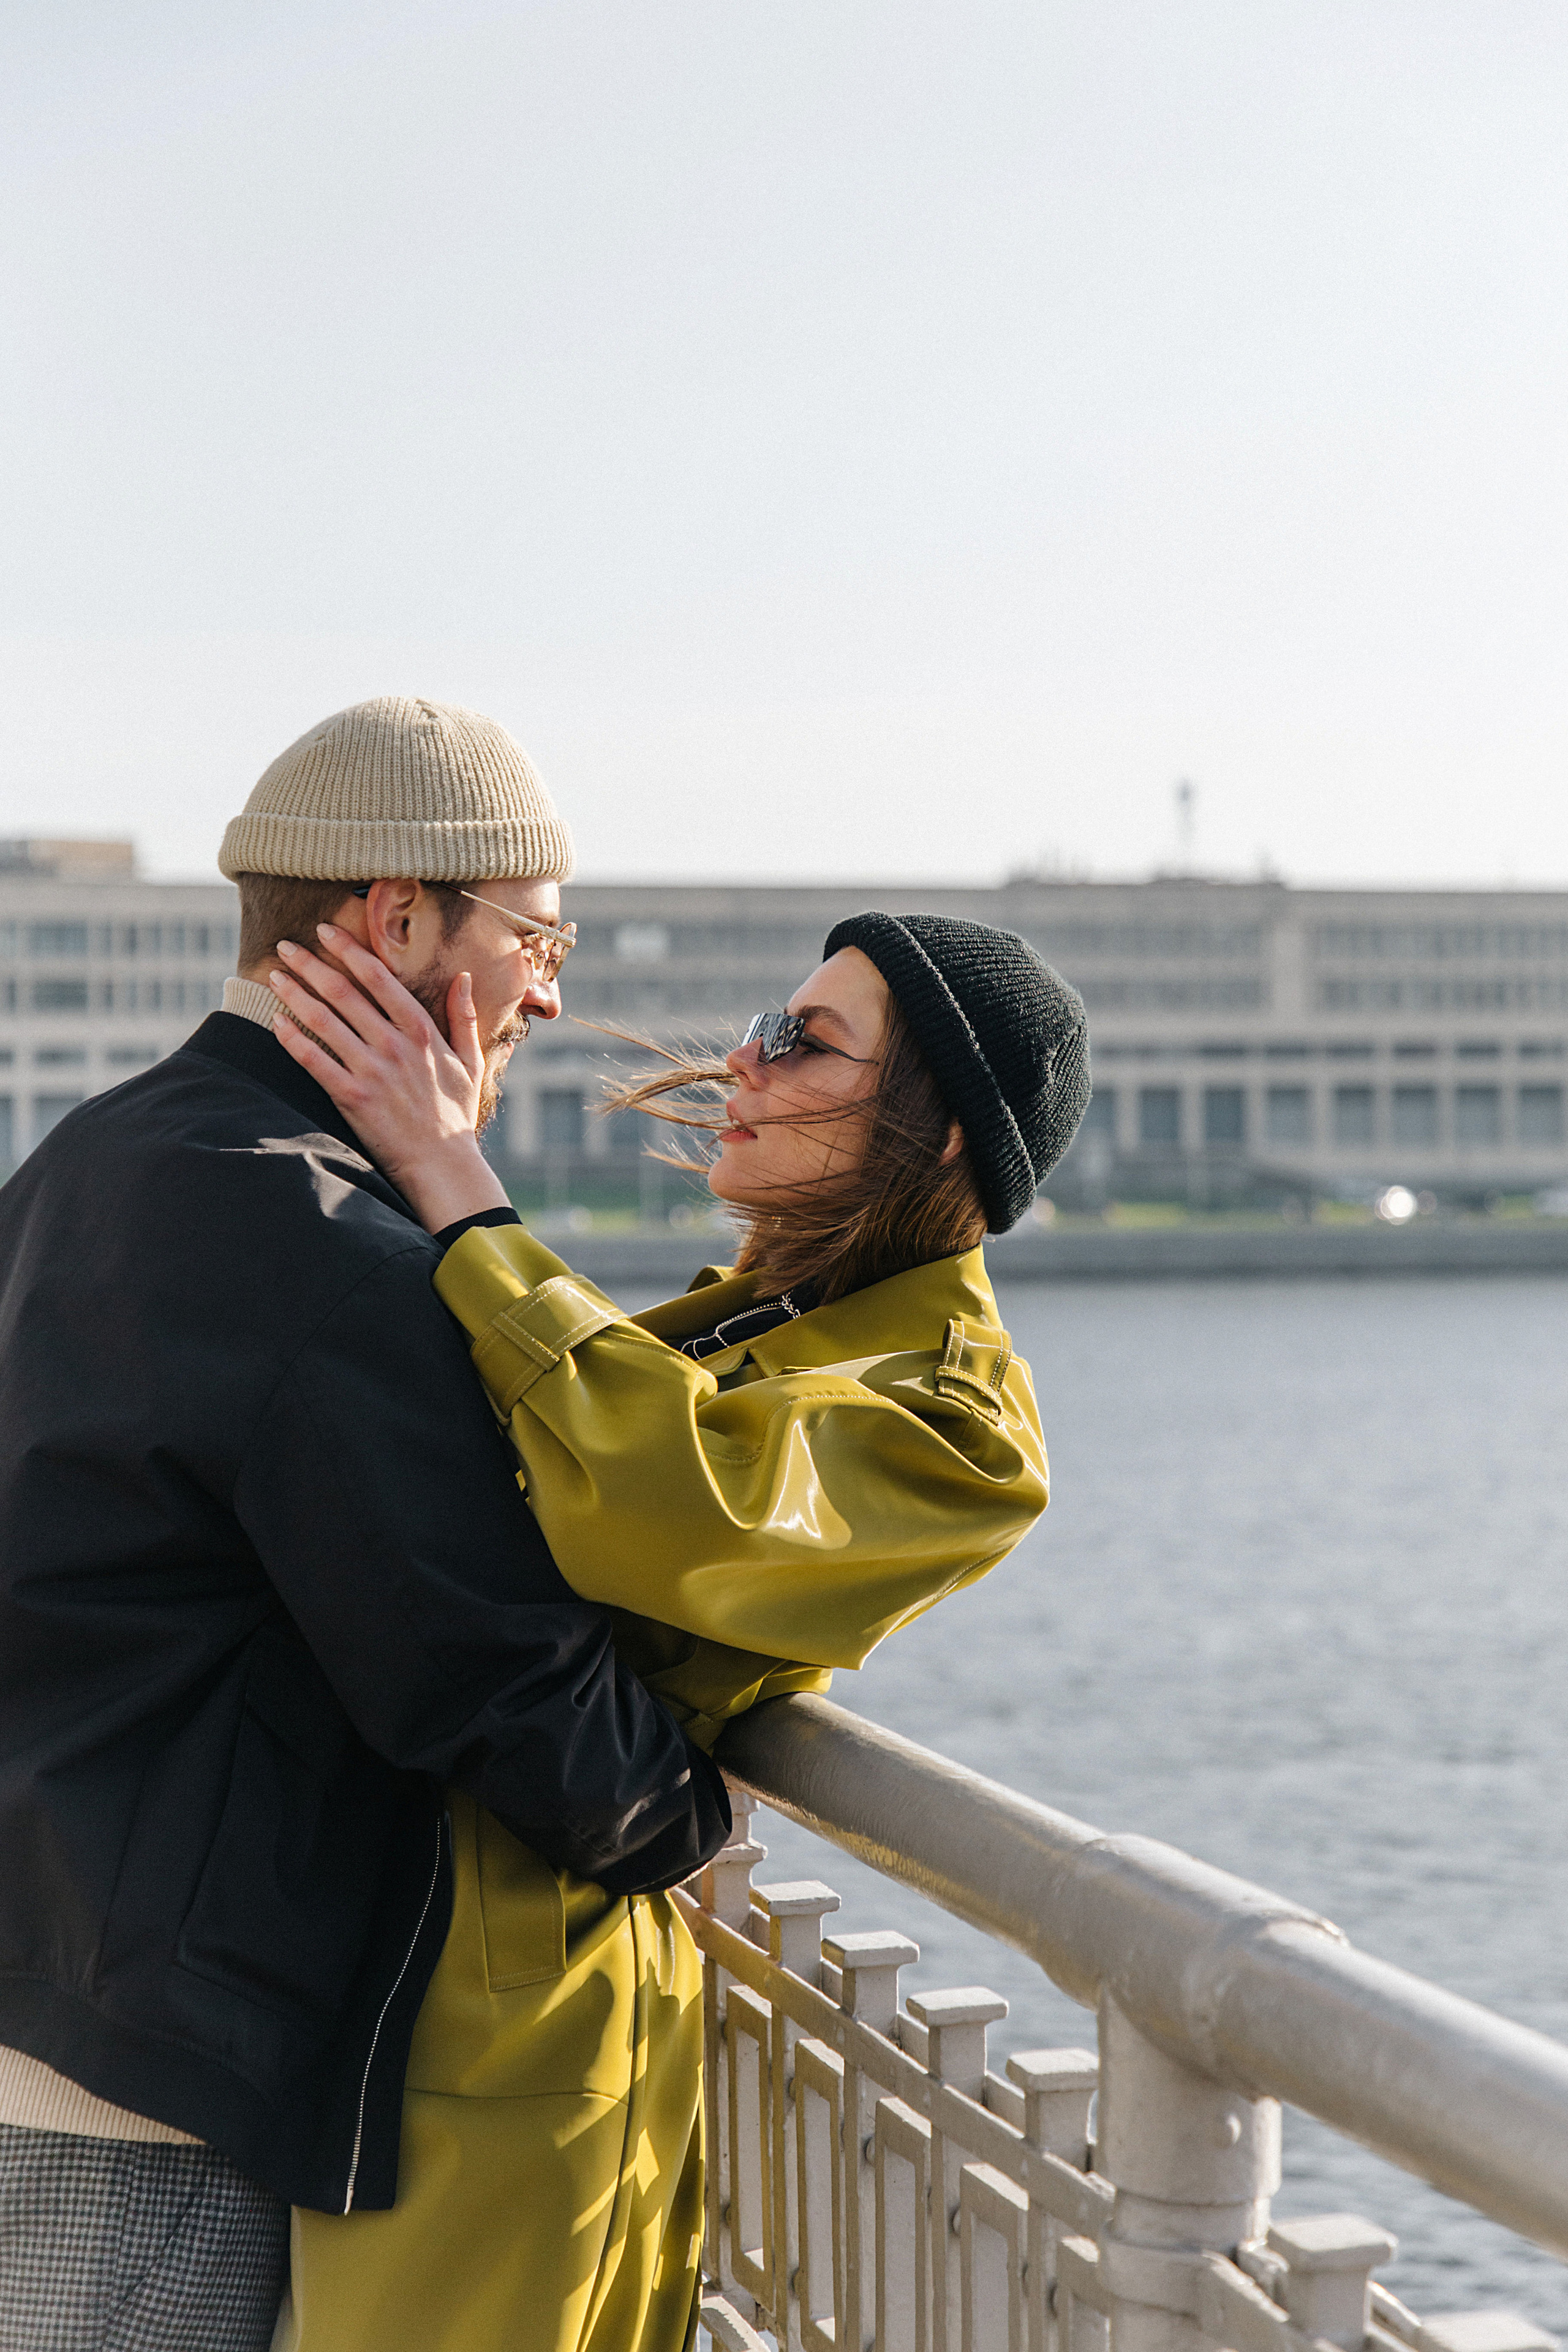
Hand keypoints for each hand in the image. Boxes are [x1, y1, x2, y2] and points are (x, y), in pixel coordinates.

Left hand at [266, 925, 510, 1231]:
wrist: (443, 1165)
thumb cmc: (456, 1114)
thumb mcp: (472, 1061)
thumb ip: (464, 1017)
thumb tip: (465, 977)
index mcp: (423, 1032)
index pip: (379, 979)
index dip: (349, 950)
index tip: (326, 931)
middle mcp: (395, 1046)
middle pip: (344, 993)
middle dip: (311, 965)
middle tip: (287, 946)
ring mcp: (372, 1072)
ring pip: (324, 1022)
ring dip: (295, 994)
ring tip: (274, 976)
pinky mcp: (352, 1099)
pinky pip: (315, 1062)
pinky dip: (293, 1040)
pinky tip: (275, 1022)